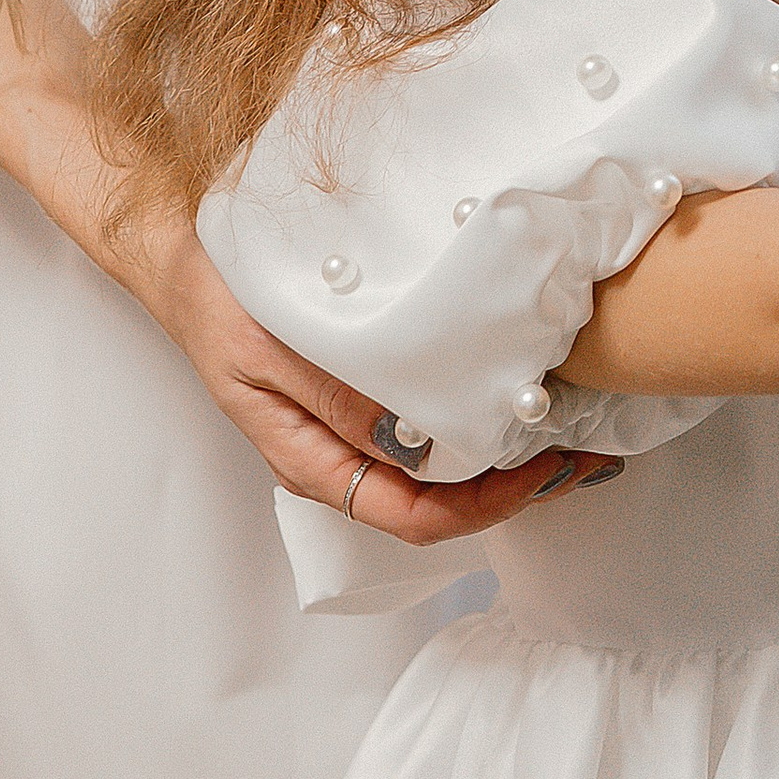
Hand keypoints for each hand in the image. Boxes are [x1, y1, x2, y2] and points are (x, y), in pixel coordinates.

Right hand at [128, 215, 613, 537]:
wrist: (186, 261)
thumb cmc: (222, 302)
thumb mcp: (270, 349)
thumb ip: (336, 397)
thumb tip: (411, 443)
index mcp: (314, 462)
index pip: (415, 516)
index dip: (488, 505)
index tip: (548, 465)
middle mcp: (342, 458)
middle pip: (442, 505)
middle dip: (518, 488)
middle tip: (592, 452)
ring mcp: (357, 430)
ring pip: (446, 471)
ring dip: (512, 458)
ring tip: (576, 426)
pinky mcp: (370, 394)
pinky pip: (438, 427)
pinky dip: (487, 417)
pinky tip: (524, 390)